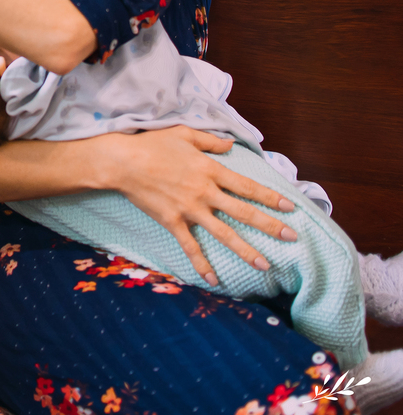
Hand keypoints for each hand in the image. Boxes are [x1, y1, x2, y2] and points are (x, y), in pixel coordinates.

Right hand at [97, 126, 297, 283]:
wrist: (123, 162)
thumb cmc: (152, 145)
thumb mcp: (184, 134)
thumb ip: (210, 140)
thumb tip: (230, 145)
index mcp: (210, 170)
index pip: (247, 187)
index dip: (270, 197)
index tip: (290, 207)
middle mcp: (205, 192)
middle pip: (243, 212)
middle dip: (270, 225)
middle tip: (292, 237)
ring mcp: (190, 209)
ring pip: (224, 233)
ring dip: (246, 250)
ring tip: (264, 264)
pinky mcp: (173, 222)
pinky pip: (190, 246)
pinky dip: (202, 264)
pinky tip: (214, 280)